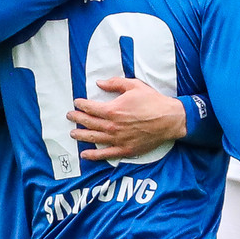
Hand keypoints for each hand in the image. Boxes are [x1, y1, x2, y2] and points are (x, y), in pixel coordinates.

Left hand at [69, 77, 186, 160]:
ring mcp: (118, 140)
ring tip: (73, 133)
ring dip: (81, 135)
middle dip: (77, 118)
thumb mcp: (134, 86)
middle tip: (70, 116)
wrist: (169, 119)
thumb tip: (99, 83)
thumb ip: (115, 83)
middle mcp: (112, 126)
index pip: (90, 108)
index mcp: (113, 110)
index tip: (77, 102)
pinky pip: (105, 154)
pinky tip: (85, 154)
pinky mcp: (125, 150)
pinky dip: (93, 155)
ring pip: (94, 138)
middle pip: (89, 123)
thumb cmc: (153, 101)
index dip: (81, 104)